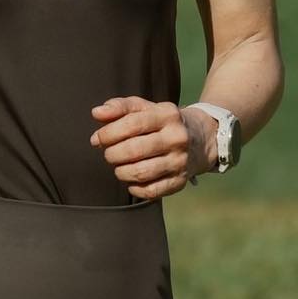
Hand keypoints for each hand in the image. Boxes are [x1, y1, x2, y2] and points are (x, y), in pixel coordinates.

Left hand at [89, 96, 207, 198]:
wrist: (201, 138)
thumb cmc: (162, 122)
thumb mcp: (145, 108)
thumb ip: (120, 107)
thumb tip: (96, 113)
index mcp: (167, 115)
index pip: (131, 124)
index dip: (108, 134)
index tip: (97, 139)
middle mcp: (177, 138)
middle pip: (134, 151)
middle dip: (112, 154)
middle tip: (109, 154)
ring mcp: (180, 161)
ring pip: (140, 173)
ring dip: (120, 172)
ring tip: (119, 166)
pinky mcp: (180, 181)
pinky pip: (150, 191)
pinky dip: (135, 188)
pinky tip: (132, 180)